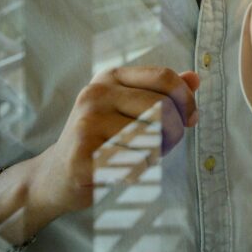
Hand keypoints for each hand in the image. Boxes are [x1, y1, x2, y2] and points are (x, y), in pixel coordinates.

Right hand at [30, 67, 199, 216]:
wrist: (56, 174)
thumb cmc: (104, 139)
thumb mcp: (130, 108)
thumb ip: (163, 93)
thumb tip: (195, 78)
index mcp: (111, 77)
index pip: (164, 77)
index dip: (186, 99)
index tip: (190, 119)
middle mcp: (96, 94)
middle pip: (163, 108)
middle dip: (174, 133)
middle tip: (163, 147)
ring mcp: (87, 122)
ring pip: (153, 138)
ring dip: (156, 155)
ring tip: (139, 158)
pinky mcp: (83, 154)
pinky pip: (136, 163)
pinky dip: (140, 171)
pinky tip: (124, 172)